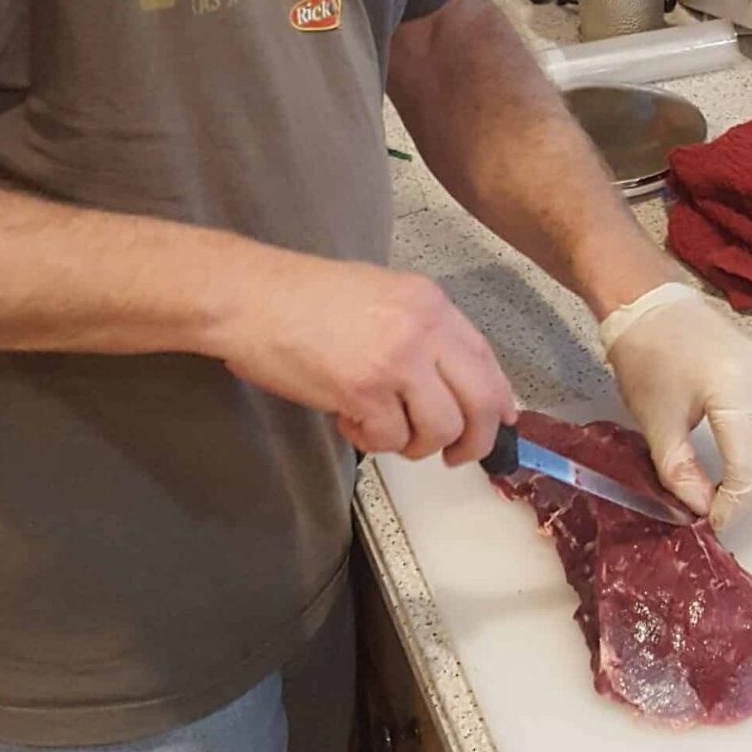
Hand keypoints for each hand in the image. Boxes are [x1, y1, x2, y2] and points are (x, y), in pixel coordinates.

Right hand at [216, 253, 516, 465]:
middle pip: (480, 401)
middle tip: (452, 456)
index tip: (500, 425)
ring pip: (439, 428)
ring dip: (412, 444)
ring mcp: (396, 359)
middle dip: (473, 441)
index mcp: (429, 302)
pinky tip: (348, 421)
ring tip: (379, 427)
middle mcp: (423, 328)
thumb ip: (419, 331)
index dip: (498, 400)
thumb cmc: (305, 297)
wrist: (251, 297)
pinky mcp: (364, 390)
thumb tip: (452, 381)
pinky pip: (390, 439)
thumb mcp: (379, 295)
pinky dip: (372, 442)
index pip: (486, 358)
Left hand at [602, 284, 751, 529]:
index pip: (748, 464)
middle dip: (751, 490)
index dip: (732, 502)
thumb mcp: (655, 420)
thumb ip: (678, 470)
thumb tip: (699, 508)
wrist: (644, 302)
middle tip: (722, 508)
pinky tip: (739, 458)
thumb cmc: (644, 356)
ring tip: (728, 488)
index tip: (713, 521)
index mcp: (734, 390)